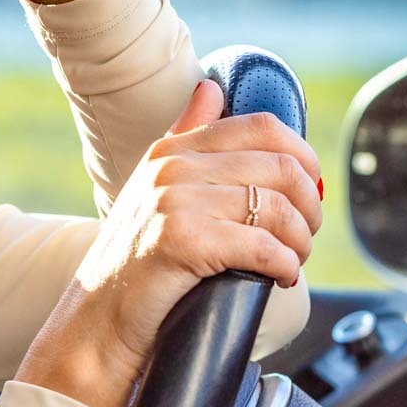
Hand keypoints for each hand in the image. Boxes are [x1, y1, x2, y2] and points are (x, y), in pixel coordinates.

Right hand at [14, 77, 323, 406]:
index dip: (303, 158)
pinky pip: (263, 246)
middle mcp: (173, 167)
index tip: (307, 193)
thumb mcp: (154, 187)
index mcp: (173, 149)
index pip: (262, 127)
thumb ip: (186, 136)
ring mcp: (175, 200)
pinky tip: (280, 278)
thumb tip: (211, 88)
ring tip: (292, 261)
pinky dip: (285, 266)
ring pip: (278, 209)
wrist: (97, 318)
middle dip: (309, 207)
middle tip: (305, 236)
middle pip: (281, 167)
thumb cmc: (133, 261)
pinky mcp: (182, 239)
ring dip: (300, 242)